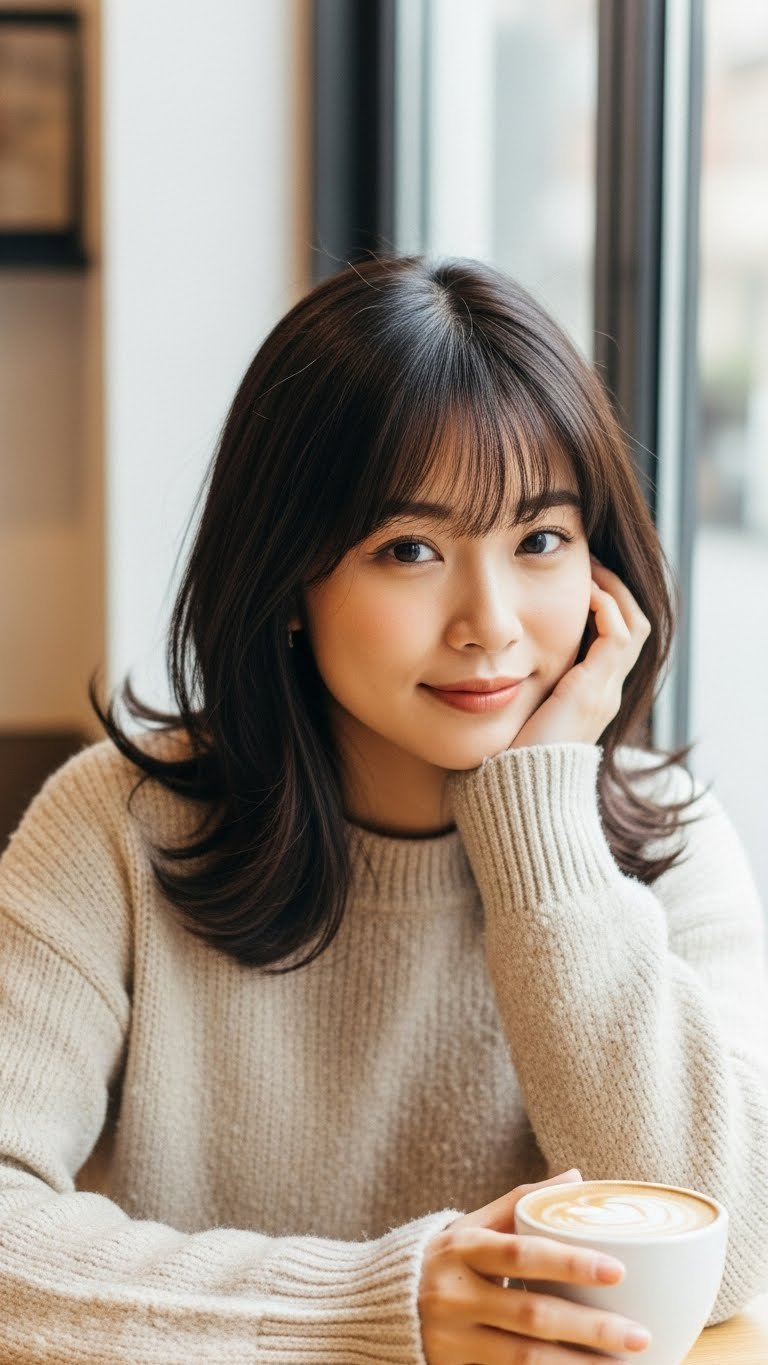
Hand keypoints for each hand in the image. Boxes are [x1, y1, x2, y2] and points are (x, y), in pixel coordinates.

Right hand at [418, 1169, 650, 1363]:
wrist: (373, 1308)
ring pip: (525, 1361)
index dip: (570, 1262)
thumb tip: (576, 1179)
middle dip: (591, 1328)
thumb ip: (519, 1205)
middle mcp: (455, 1297)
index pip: (521, 1254)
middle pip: (531, 1315)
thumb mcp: (469, 1226)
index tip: (618, 1270)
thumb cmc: (438, 1260)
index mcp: (462, 1249)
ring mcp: (453, 1342)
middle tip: (639, 1335)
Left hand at [510, 560, 650, 747]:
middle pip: (634, 626)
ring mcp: (604, 692)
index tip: (578, 581)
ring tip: (589, 569)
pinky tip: (583, 593)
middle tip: (589, 564)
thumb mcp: (518, 715)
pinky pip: (618, 635)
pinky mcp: (594, 690)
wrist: (524, 796)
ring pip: (634, 625)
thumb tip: (492, 666)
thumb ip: (520, 688)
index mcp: (592, 697)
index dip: (604, 605)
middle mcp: (606, 692)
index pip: (616, 639)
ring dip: (612, 591)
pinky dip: (605, 608)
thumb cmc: (510, 761)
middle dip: (614, 590)